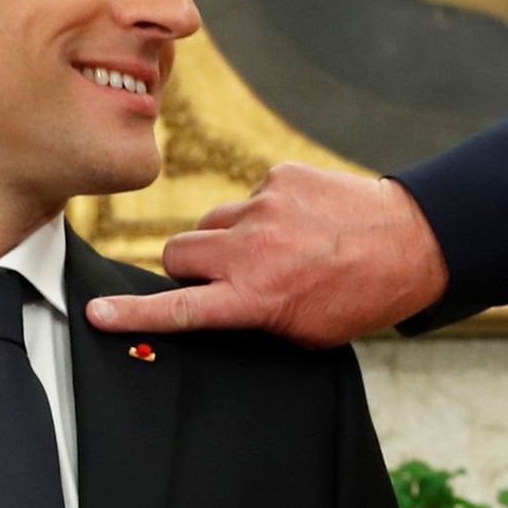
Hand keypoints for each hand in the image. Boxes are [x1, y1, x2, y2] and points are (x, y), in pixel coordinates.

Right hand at [85, 164, 449, 347]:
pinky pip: (248, 196)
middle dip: (188, 267)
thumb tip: (212, 310)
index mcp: (254, 298)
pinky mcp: (279, 176)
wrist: (411, 242)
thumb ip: (251, 319)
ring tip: (273, 249)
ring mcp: (263, 207)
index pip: (179, 308)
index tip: (97, 313)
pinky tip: (299, 223)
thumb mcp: (303, 331)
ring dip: (226, 238)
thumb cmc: (358, 297)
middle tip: (223, 276)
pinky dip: (263, 212)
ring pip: (210, 223)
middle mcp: (251, 250)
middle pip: (177, 253)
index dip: (133, 313)